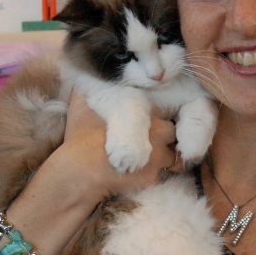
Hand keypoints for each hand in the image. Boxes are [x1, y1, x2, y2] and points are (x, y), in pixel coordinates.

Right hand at [59, 93, 181, 198]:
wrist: (82, 169)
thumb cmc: (83, 135)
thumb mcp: (83, 103)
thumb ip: (89, 88)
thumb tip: (83, 76)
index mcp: (146, 114)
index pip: (165, 115)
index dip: (157, 122)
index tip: (148, 127)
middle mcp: (158, 134)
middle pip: (173, 135)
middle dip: (166, 140)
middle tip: (151, 144)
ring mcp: (157, 157)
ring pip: (173, 158)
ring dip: (164, 159)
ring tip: (149, 162)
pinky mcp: (152, 178)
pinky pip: (161, 177)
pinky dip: (153, 176)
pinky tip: (139, 176)